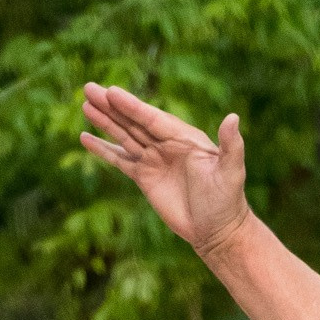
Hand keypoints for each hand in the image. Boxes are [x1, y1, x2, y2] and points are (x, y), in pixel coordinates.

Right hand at [80, 86, 249, 255]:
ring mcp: (154, 160)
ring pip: (124, 136)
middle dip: (111, 106)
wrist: (216, 230)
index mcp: (184, 138)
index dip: (132, 106)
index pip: (153, 118)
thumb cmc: (227, 201)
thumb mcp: (231, 172)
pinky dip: (103, 150)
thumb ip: (231, 145)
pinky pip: (120, 160)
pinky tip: (85, 138)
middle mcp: (167, 144)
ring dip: (105, 122)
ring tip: (85, 105)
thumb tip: (233, 117)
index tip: (111, 93)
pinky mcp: (144, 177)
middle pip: (134, 122)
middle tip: (89, 88)